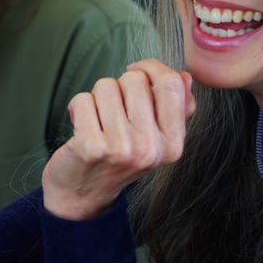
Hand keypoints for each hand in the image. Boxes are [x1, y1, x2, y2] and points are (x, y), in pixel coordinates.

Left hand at [42, 59, 195, 220]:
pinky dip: (78, 107)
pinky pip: (83, 99)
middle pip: (135, 80)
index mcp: (173, 144)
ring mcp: (121, 147)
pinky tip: (82, 125)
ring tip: (98, 120)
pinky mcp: (91, 146)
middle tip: (114, 110)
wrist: (83, 195)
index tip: (137, 71)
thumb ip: (175, 109)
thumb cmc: (119, 160)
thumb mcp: (155, 140)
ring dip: (97, 97)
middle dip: (119, 86)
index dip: (152, 68)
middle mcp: (150, 147)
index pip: (172, 84)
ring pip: (106, 86)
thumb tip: (185, 77)